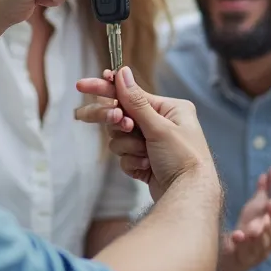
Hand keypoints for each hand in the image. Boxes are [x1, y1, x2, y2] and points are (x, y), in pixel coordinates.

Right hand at [75, 66, 215, 200]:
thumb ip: (136, 101)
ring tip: (146, 155)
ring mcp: (152, 144)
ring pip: (120, 138)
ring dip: (129, 148)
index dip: (106, 89)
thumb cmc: (183, 158)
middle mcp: (161, 123)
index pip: (130, 94)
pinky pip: (124, 156)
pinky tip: (147, 168)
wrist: (188, 197)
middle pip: (121, 116)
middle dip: (120, 126)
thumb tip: (122, 73)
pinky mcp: (145, 162)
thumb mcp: (159, 127)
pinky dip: (133, 162)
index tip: (82, 85)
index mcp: (169, 108)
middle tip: (123, 127)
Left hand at [218, 165, 270, 270]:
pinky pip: (244, 251)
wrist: (234, 255)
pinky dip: (242, 243)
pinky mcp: (246, 257)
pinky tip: (238, 235)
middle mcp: (269, 234)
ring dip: (262, 230)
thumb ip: (265, 190)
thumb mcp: (257, 207)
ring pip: (262, 240)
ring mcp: (258, 247)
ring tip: (260, 223)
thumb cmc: (249, 229)